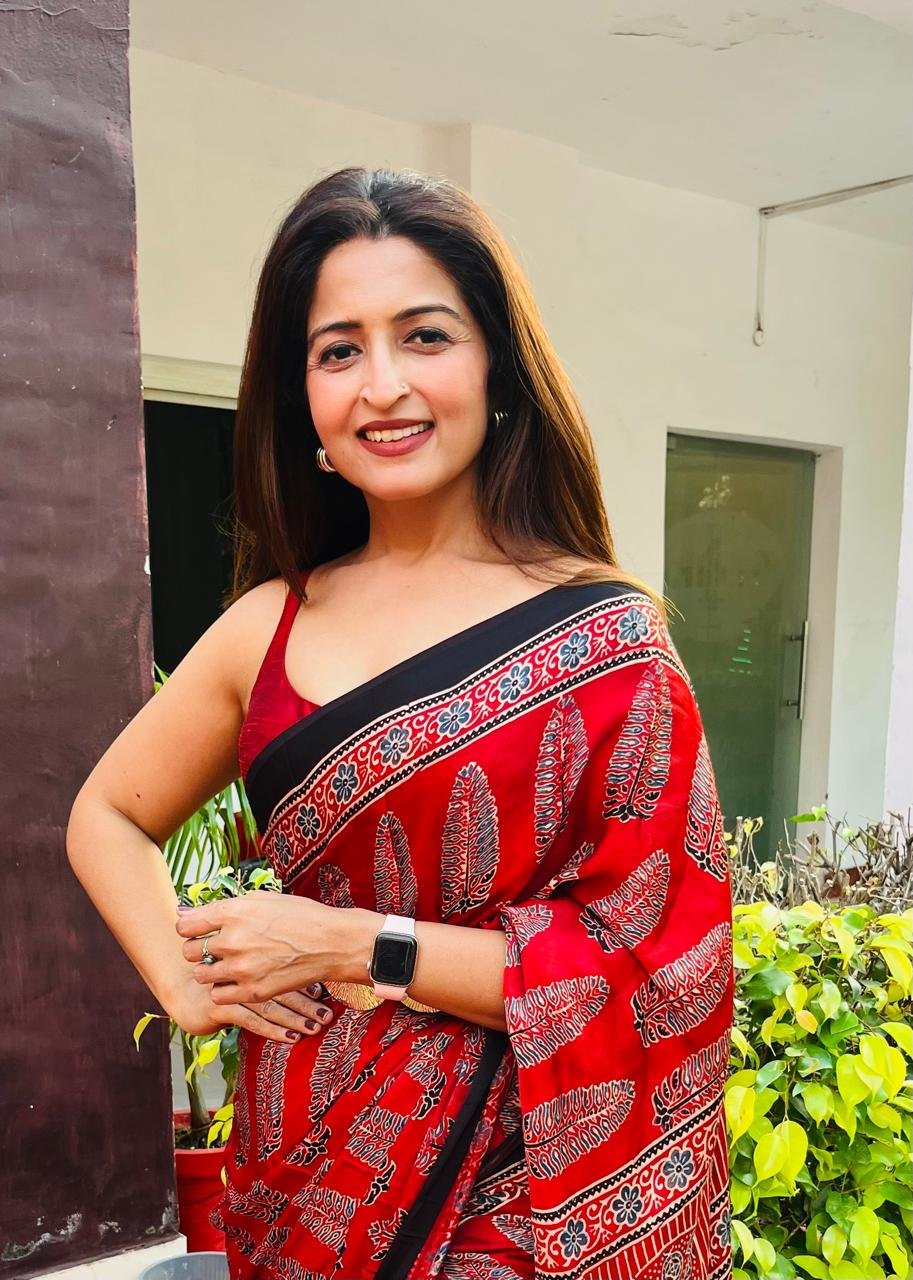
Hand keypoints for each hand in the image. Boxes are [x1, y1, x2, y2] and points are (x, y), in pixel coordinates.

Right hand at [169, 972, 334, 1043]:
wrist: (177, 979)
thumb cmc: (214, 968)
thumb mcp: (239, 958)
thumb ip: (264, 956)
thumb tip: (300, 968)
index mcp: (252, 953)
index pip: (285, 965)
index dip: (305, 978)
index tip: (325, 989)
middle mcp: (243, 969)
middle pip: (282, 986)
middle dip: (307, 1002)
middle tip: (328, 1013)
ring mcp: (231, 987)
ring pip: (271, 1005)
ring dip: (297, 1017)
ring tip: (317, 1026)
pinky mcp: (218, 1005)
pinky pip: (251, 1019)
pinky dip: (273, 1029)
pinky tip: (291, 1037)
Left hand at [174, 891, 379, 1006]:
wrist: (330, 943)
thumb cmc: (298, 916)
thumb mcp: (261, 900)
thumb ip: (222, 906)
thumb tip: (183, 911)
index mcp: (234, 912)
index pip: (185, 926)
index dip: (190, 929)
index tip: (198, 931)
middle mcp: (233, 940)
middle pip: (190, 952)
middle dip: (199, 950)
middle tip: (216, 949)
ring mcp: (242, 968)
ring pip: (201, 975)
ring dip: (211, 971)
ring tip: (229, 965)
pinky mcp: (252, 991)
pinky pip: (218, 996)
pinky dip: (224, 989)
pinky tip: (238, 980)